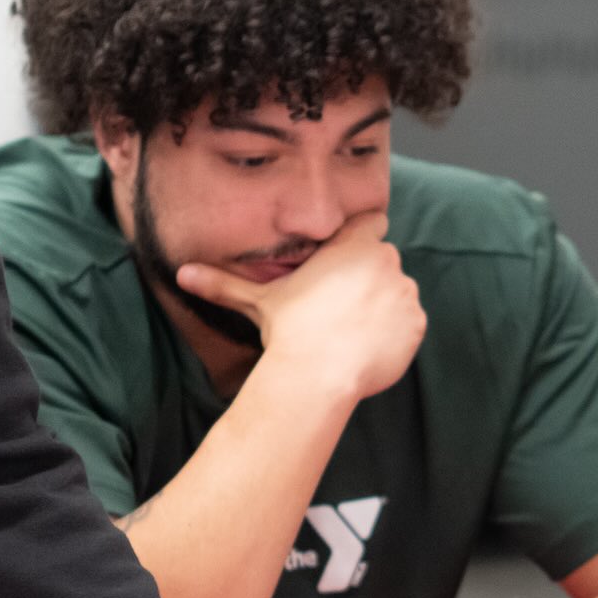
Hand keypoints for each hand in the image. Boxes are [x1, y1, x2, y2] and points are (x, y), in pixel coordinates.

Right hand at [175, 211, 426, 402]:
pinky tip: (368, 347)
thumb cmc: (289, 332)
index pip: (372, 223)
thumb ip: (224, 283)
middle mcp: (385, 261)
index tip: (346, 264)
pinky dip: (397, 333)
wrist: (319, 375)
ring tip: (352, 331)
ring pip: (399, 292)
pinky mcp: (417, 324)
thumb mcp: (258, 301)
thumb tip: (181, 274)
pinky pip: (411, 323)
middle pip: (384, 260)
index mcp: (351, 245)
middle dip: (369, 278)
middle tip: (340, 307)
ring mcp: (405, 293)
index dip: (361, 240)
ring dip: (385, 305)